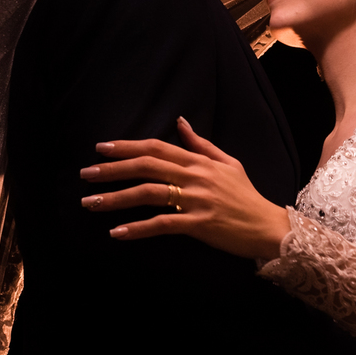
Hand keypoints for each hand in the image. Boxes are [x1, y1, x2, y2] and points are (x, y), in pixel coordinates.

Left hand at [79, 116, 290, 259]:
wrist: (269, 226)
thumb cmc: (247, 196)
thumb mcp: (228, 163)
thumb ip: (201, 144)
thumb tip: (180, 122)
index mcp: (199, 162)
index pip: (156, 148)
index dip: (127, 147)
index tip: (101, 148)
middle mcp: (195, 176)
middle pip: (146, 166)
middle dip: (113, 169)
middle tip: (86, 173)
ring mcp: (197, 200)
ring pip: (149, 193)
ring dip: (116, 198)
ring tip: (90, 203)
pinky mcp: (200, 225)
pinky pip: (163, 224)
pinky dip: (138, 228)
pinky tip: (117, 232)